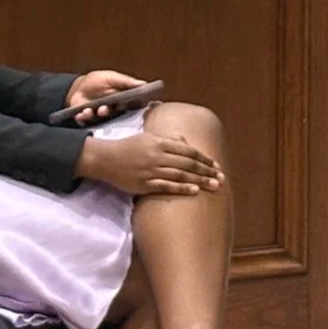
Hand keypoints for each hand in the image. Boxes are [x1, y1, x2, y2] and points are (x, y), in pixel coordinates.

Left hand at [66, 69, 144, 122]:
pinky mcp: (87, 121)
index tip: (121, 104)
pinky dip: (82, 118)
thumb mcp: (112, 78)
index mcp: (121, 101)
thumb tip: (144, 84)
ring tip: (88, 111)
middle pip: (113, 115)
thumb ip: (126, 82)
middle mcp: (112, 111)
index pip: (128, 106)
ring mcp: (99, 117)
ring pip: (99, 120)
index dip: (125, 106)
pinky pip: (85, 122)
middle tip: (102, 109)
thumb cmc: (98, 82)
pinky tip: (80, 114)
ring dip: (93, 116)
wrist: (79, 88)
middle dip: (107, 112)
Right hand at [75, 130, 222, 195]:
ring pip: (180, 175)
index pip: (187, 150)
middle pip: (187, 163)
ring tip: (214, 185)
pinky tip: (194, 191)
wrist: (106, 159)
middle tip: (221, 177)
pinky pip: (166, 186)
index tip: (215, 165)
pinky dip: (181, 188)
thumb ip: (167, 140)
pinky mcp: (144, 184)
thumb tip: (185, 141)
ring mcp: (151, 170)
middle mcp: (158, 155)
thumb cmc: (128, 146)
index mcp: (159, 142)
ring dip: (199, 180)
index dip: (203, 158)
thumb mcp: (148, 137)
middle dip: (206, 170)